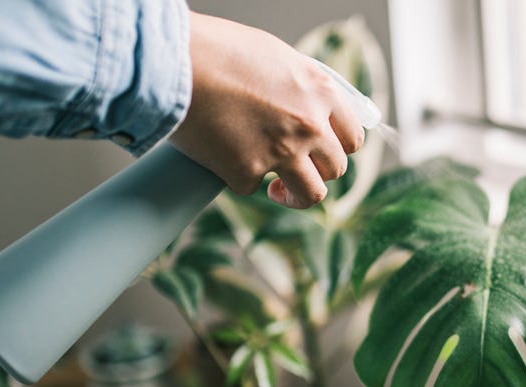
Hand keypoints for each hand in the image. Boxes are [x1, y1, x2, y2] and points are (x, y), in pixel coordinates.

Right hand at [170, 12, 363, 207]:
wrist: (172, 62)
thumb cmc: (216, 50)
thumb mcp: (275, 56)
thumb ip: (298, 85)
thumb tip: (307, 104)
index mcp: (320, 92)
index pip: (352, 136)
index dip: (339, 148)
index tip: (325, 153)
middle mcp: (309, 125)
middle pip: (336, 168)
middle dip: (318, 172)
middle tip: (297, 170)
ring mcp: (281, 152)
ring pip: (311, 195)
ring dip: (295, 197)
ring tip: (277, 191)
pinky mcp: (247, 172)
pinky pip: (252, 187)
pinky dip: (238, 178)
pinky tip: (224, 159)